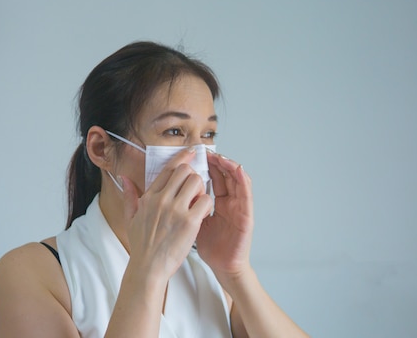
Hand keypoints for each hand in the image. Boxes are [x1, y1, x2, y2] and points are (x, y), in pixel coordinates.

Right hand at [121, 147, 213, 281]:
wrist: (148, 268)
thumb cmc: (141, 245)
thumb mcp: (131, 218)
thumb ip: (130, 196)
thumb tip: (124, 178)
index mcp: (149, 197)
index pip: (168, 169)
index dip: (182, 158)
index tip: (191, 152)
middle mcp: (162, 200)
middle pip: (184, 171)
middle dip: (193, 176)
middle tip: (194, 188)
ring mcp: (176, 210)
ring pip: (196, 182)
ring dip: (201, 189)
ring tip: (197, 202)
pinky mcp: (189, 223)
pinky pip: (205, 201)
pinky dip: (207, 205)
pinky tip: (202, 215)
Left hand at [196, 152, 253, 282]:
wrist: (223, 266)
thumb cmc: (211, 247)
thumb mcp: (193, 222)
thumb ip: (186, 206)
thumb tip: (169, 192)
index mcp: (217, 202)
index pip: (212, 177)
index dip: (205, 164)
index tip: (194, 153)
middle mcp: (230, 202)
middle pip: (224, 174)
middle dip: (217, 161)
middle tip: (207, 150)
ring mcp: (239, 207)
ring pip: (237, 179)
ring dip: (230, 166)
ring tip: (220, 156)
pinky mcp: (246, 215)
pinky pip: (247, 194)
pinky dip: (243, 180)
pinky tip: (238, 170)